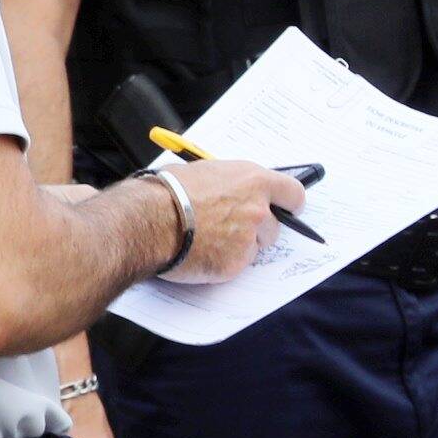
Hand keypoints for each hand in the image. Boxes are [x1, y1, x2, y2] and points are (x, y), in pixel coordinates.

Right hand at [157, 158, 305, 281]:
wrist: (145, 220)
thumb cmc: (165, 192)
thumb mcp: (202, 172)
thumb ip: (229, 182)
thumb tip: (232, 187)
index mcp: (252, 180)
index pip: (293, 193)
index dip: (289, 203)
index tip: (287, 209)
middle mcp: (257, 209)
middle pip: (276, 225)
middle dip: (259, 229)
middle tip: (231, 229)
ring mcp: (248, 237)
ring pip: (257, 247)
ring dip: (241, 246)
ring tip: (209, 239)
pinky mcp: (235, 263)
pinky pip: (236, 265)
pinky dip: (222, 262)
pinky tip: (200, 253)